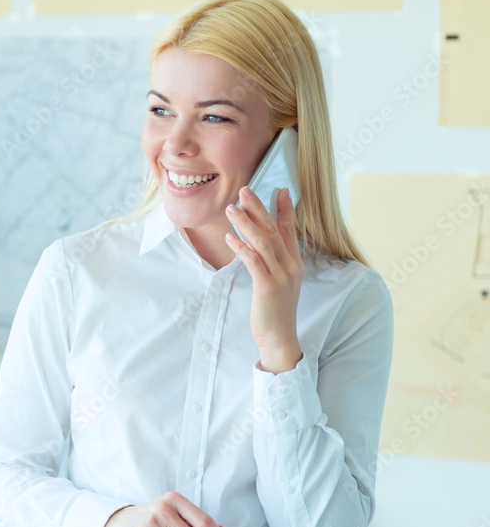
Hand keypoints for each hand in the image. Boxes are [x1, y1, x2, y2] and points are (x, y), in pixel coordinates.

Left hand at [224, 186, 303, 372]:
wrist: (280, 338)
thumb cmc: (275, 310)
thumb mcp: (279, 282)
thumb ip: (272, 262)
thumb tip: (258, 244)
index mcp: (295, 263)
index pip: (290, 230)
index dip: (285, 209)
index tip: (280, 189)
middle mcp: (290, 266)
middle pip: (274, 230)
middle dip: (259, 208)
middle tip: (245, 189)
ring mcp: (280, 276)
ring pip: (263, 242)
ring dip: (246, 223)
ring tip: (231, 208)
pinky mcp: (267, 287)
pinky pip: (253, 261)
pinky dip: (241, 247)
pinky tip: (230, 237)